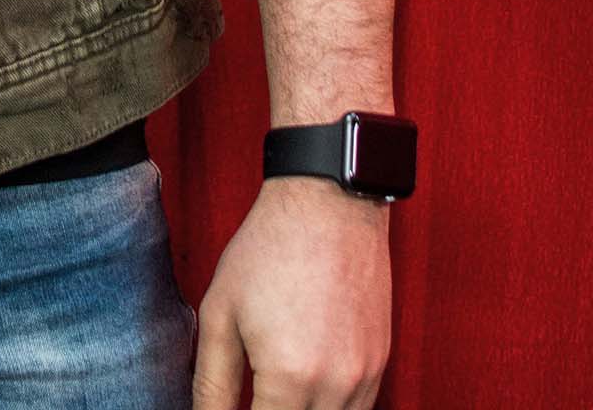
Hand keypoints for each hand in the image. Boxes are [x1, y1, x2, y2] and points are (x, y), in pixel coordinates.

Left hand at [191, 176, 391, 409]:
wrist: (327, 203)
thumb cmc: (267, 250)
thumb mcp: (220, 314)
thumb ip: (212, 384)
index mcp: (289, 379)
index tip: (232, 409)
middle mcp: (335, 388)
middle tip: (254, 396)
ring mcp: (364, 378)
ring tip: (275, 393)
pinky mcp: (380, 364)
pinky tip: (305, 389)